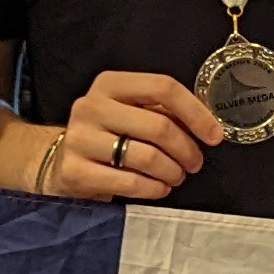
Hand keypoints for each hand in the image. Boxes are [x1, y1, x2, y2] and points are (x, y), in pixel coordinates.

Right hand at [38, 70, 222, 202]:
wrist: (59, 164)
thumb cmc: (106, 137)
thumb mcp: (129, 114)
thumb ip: (161, 113)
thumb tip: (205, 127)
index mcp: (109, 84)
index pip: (163, 87)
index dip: (196, 112)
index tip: (214, 136)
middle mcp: (91, 106)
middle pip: (160, 126)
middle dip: (187, 150)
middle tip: (194, 163)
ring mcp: (80, 139)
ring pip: (148, 157)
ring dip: (173, 172)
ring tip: (176, 176)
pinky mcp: (75, 171)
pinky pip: (131, 182)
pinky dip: (155, 188)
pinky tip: (158, 187)